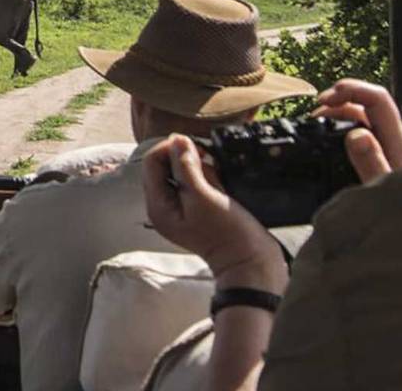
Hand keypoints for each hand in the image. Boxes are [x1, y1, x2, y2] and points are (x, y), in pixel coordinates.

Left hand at [142, 135, 287, 291]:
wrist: (251, 262)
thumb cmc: (229, 234)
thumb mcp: (204, 196)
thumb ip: (186, 167)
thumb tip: (177, 139)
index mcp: (158, 206)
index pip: (151, 162)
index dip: (170, 148)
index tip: (195, 147)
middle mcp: (164, 207)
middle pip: (165, 166)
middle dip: (187, 160)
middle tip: (209, 167)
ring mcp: (181, 209)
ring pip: (182, 173)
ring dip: (200, 170)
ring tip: (216, 182)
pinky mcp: (198, 209)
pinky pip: (197, 184)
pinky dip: (208, 179)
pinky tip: (221, 187)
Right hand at [313, 79, 401, 182]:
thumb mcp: (383, 191)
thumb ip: (371, 163)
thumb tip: (357, 134)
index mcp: (396, 141)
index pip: (377, 99)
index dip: (350, 90)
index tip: (324, 100)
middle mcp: (392, 140)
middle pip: (366, 103)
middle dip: (338, 100)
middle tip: (314, 114)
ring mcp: (386, 148)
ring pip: (361, 117)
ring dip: (337, 113)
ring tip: (315, 123)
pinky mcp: (377, 159)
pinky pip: (358, 134)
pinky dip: (339, 129)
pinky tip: (325, 140)